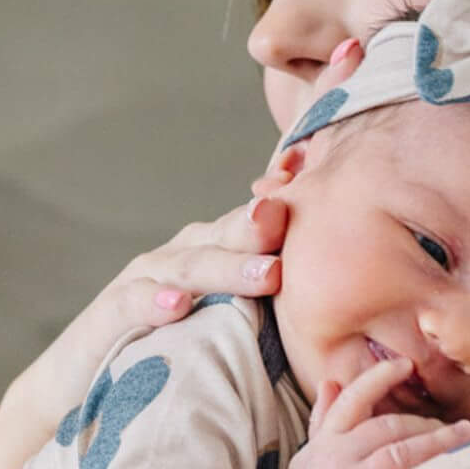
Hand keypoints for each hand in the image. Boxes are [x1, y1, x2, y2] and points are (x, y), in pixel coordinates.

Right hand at [7, 41, 365, 426]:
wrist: (92, 381)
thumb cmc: (190, 350)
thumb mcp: (252, 321)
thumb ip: (296, 291)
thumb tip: (377, 274)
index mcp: (231, 242)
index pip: (276, 193)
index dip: (310, 147)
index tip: (346, 86)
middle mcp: (193, 248)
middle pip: (238, 223)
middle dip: (273, 207)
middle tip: (308, 199)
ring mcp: (151, 277)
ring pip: (194, 264)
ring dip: (231, 266)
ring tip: (269, 272)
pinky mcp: (114, 316)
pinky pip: (136, 306)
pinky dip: (156, 303)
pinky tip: (178, 306)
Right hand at [277, 357, 469, 468]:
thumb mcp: (310, 454)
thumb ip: (323, 418)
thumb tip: (331, 381)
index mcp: (327, 439)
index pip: (355, 398)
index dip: (380, 377)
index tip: (406, 365)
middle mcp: (338, 456)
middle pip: (388, 426)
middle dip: (426, 423)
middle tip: (457, 427)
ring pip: (400, 452)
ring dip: (437, 442)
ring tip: (465, 438)